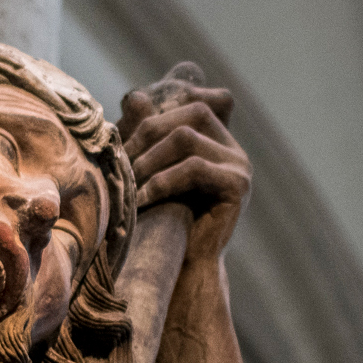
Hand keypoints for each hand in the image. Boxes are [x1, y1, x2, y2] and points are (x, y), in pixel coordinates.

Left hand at [120, 62, 250, 263]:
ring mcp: (241, 167)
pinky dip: (161, 180)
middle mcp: (235, 150)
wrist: (184, 267)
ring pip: (188, 138)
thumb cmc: (164, 220)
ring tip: (127, 181)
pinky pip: (194, 168)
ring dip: (149, 158)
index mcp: (219, 141)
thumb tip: (137, 95)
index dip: (163, 110)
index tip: (130, 136)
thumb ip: (148, 134)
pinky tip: (141, 198)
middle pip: (193, 113)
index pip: (196, 102)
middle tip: (121, 158)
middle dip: (150, 131)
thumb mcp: (152, 171)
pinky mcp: (238, 187)